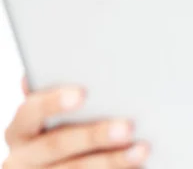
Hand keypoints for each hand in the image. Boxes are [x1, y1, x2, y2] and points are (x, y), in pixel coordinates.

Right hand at [3, 76, 149, 167]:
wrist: (50, 166)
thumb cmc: (56, 128)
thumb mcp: (48, 113)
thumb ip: (53, 93)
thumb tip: (57, 64)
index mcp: (20, 129)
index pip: (31, 111)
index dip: (53, 102)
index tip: (82, 93)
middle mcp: (22, 157)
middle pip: (58, 144)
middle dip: (94, 135)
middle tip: (127, 126)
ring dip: (112, 160)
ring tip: (141, 149)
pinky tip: (136, 165)